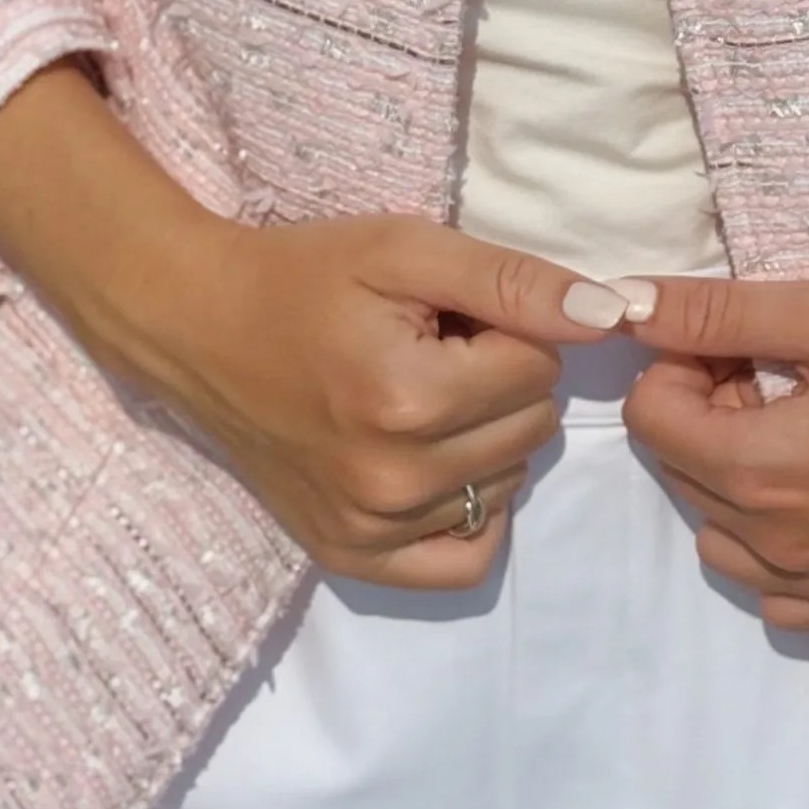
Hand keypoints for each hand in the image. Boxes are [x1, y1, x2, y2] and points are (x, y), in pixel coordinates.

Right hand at [0, 63, 624, 588]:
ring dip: (483, 439)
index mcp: (407, 398)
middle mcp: (392, 480)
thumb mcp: (406, 249)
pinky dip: (469, 512)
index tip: (445, 316)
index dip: (504, 330)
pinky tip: (434, 463)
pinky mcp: (349, 558)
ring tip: (415, 396)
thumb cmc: (304, 276)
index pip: (539, 370)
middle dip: (500, 381)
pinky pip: (464, 559)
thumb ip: (513, 282)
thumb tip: (611, 316)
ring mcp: (369, 530)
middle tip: (429, 351)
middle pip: (530, 430)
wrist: (197, 327)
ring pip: (506, 486)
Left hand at [618, 275, 808, 632]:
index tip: (740, 342)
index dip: (679, 363)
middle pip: (676, 469)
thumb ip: (722, 312)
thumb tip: (629, 301)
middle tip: (780, 369)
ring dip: (730, 476)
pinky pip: (773, 591)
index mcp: (757, 469)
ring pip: (716, 534)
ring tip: (802, 426)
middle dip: (704, 411)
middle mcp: (773, 544)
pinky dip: (772, 542)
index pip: (646, 415)